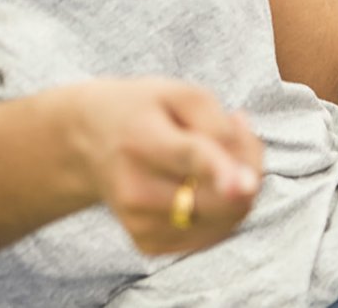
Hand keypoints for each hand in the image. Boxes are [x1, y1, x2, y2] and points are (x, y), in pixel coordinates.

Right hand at [58, 78, 264, 255]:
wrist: (89, 141)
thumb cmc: (143, 111)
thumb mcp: (178, 93)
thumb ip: (219, 125)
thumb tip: (247, 176)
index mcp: (142, 139)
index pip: (188, 158)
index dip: (220, 172)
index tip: (248, 184)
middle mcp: (136, 188)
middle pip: (219, 199)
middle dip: (249, 170)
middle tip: (238, 133)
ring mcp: (140, 222)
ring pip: (225, 221)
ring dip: (239, 191)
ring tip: (217, 156)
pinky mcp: (148, 244)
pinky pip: (212, 235)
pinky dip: (222, 210)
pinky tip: (204, 182)